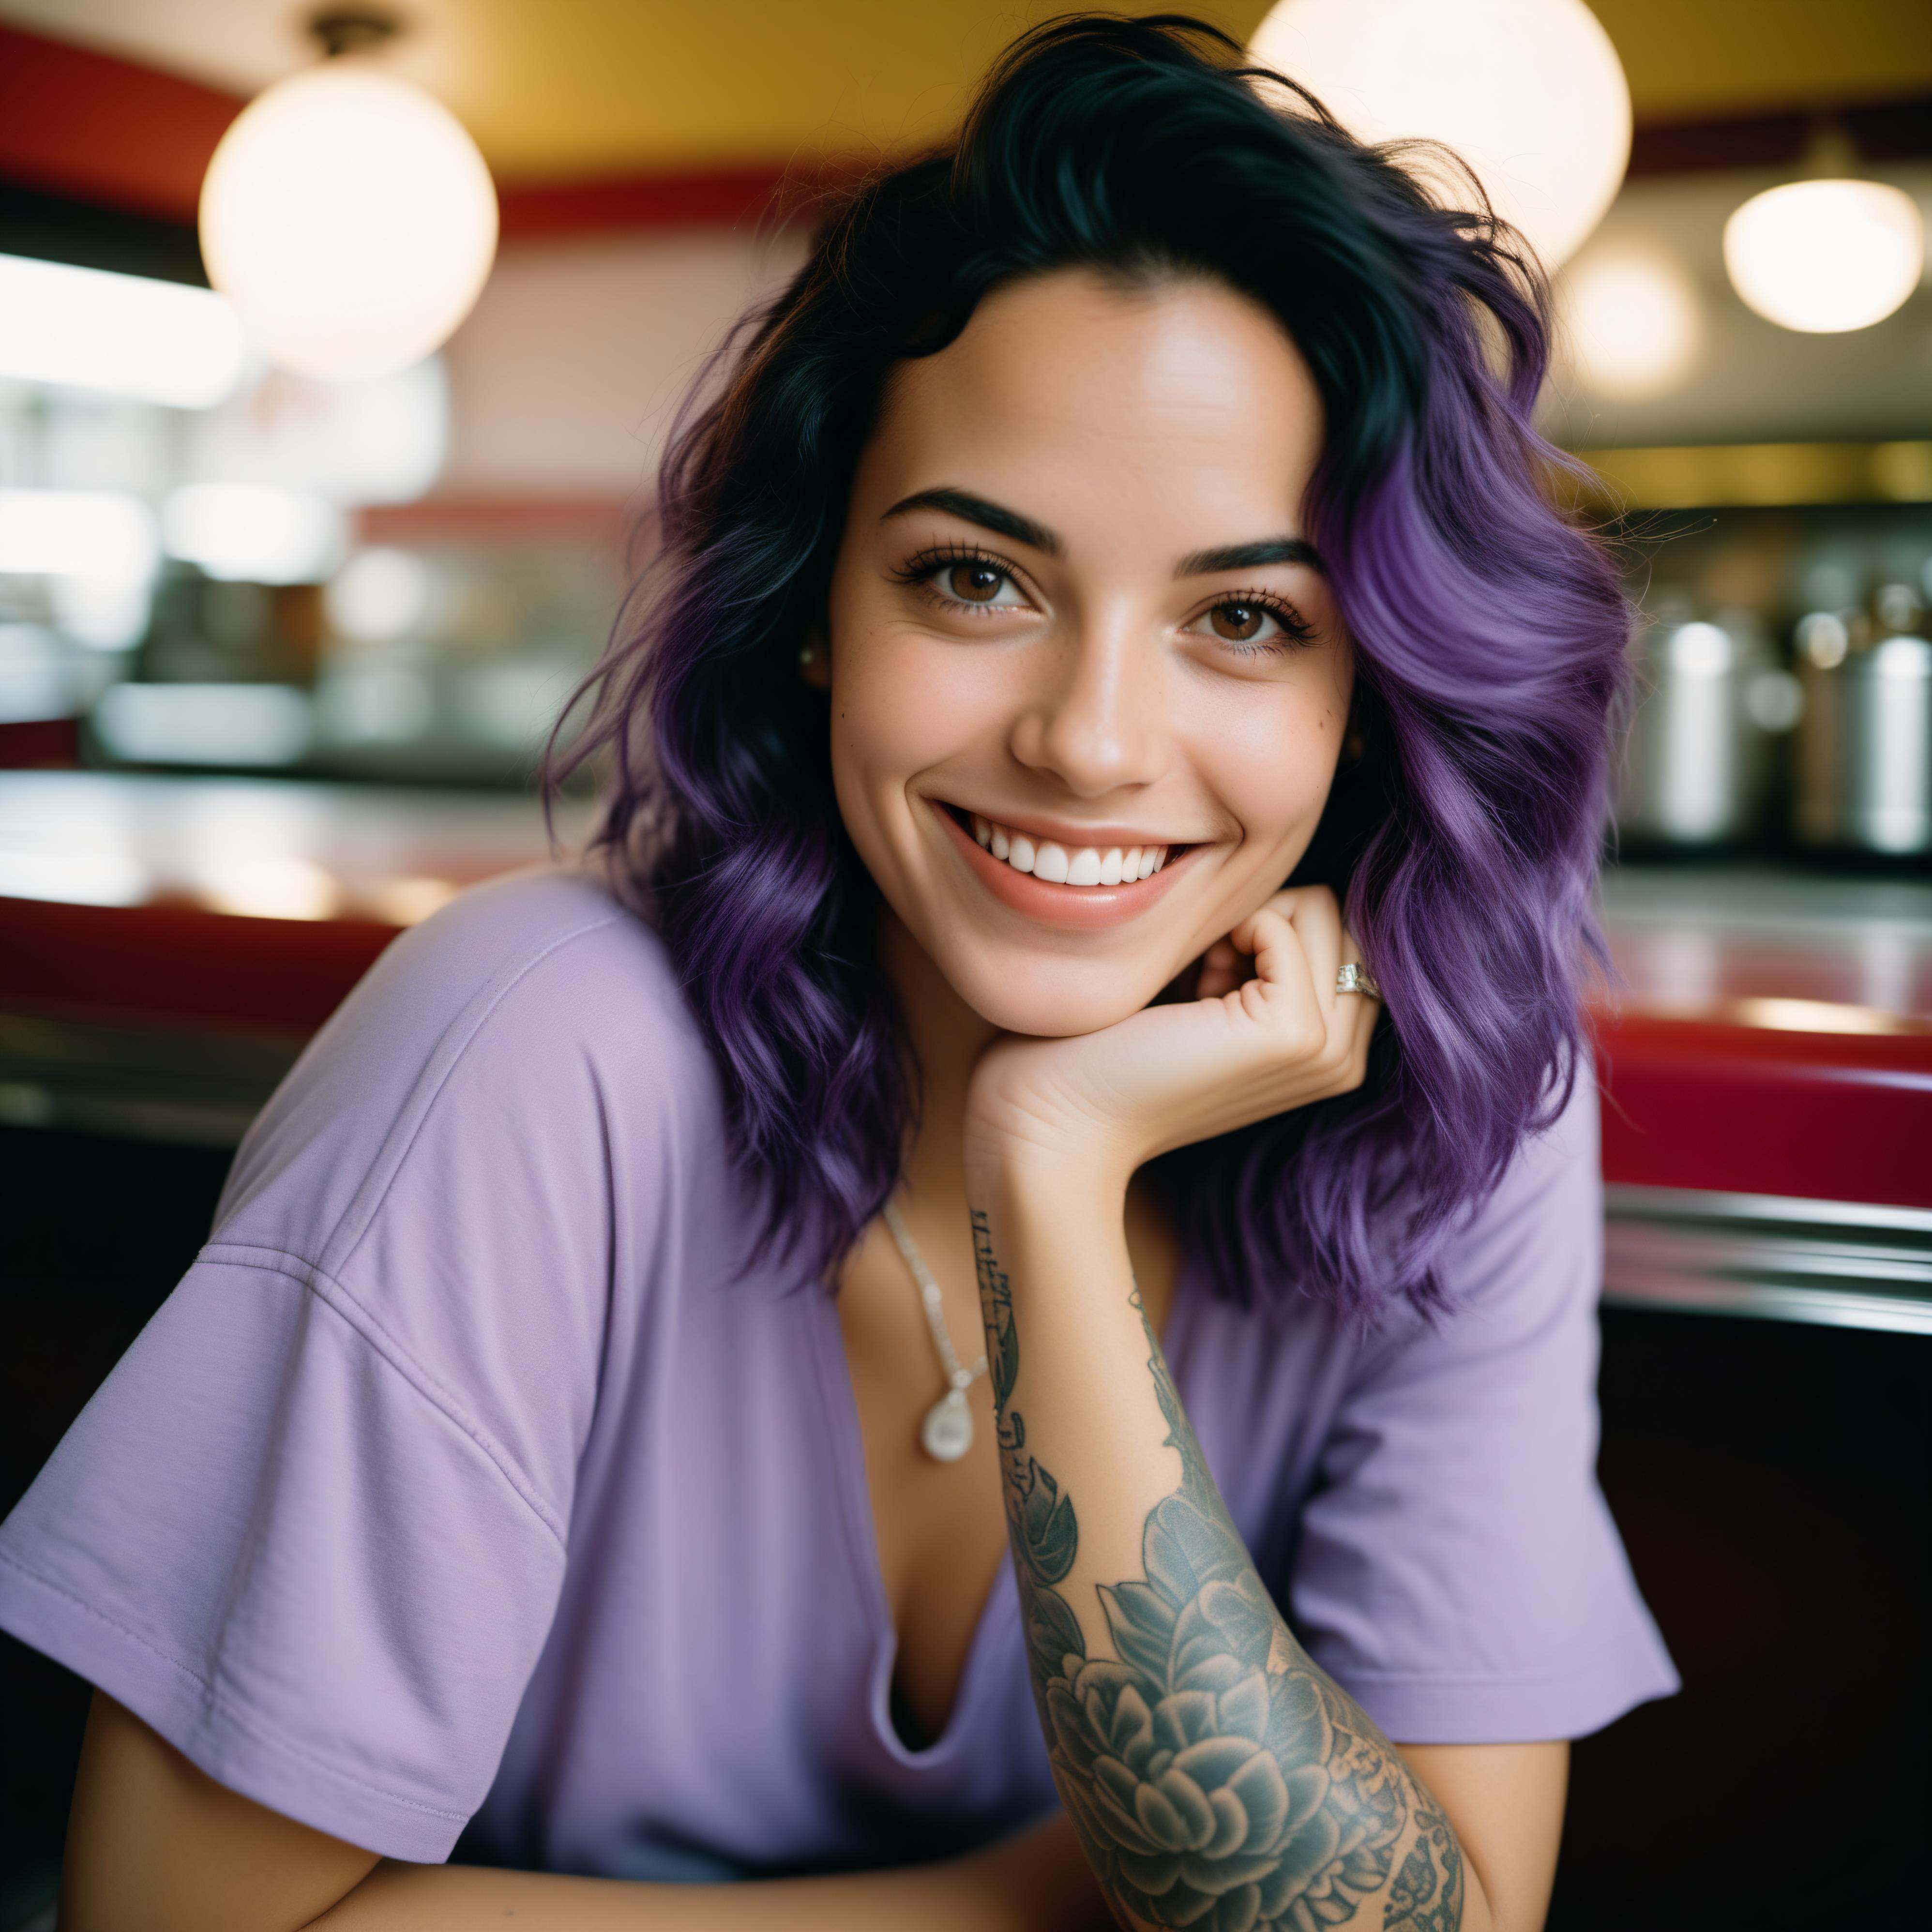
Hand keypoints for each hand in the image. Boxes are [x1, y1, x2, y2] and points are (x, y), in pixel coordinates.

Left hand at [964, 885, 1378, 1192]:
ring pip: (1317, 908)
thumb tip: (1287, 885)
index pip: (1335, 926)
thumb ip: (1263, 951)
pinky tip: (1188, 989)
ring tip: (1194, 988)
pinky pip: (1281, 923)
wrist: (1057, 1118)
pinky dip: (1228, 929)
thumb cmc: (1110, 1048)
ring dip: (1244, 925)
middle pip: (1334, 913)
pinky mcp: (1294, 1034)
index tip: (1205, 976)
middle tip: (1197, 981)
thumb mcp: (1206, 989)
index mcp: (1331, 1046)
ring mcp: (1326, 1049)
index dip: (1266, 928)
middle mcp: (1343, 1054)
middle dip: (1262, 921)